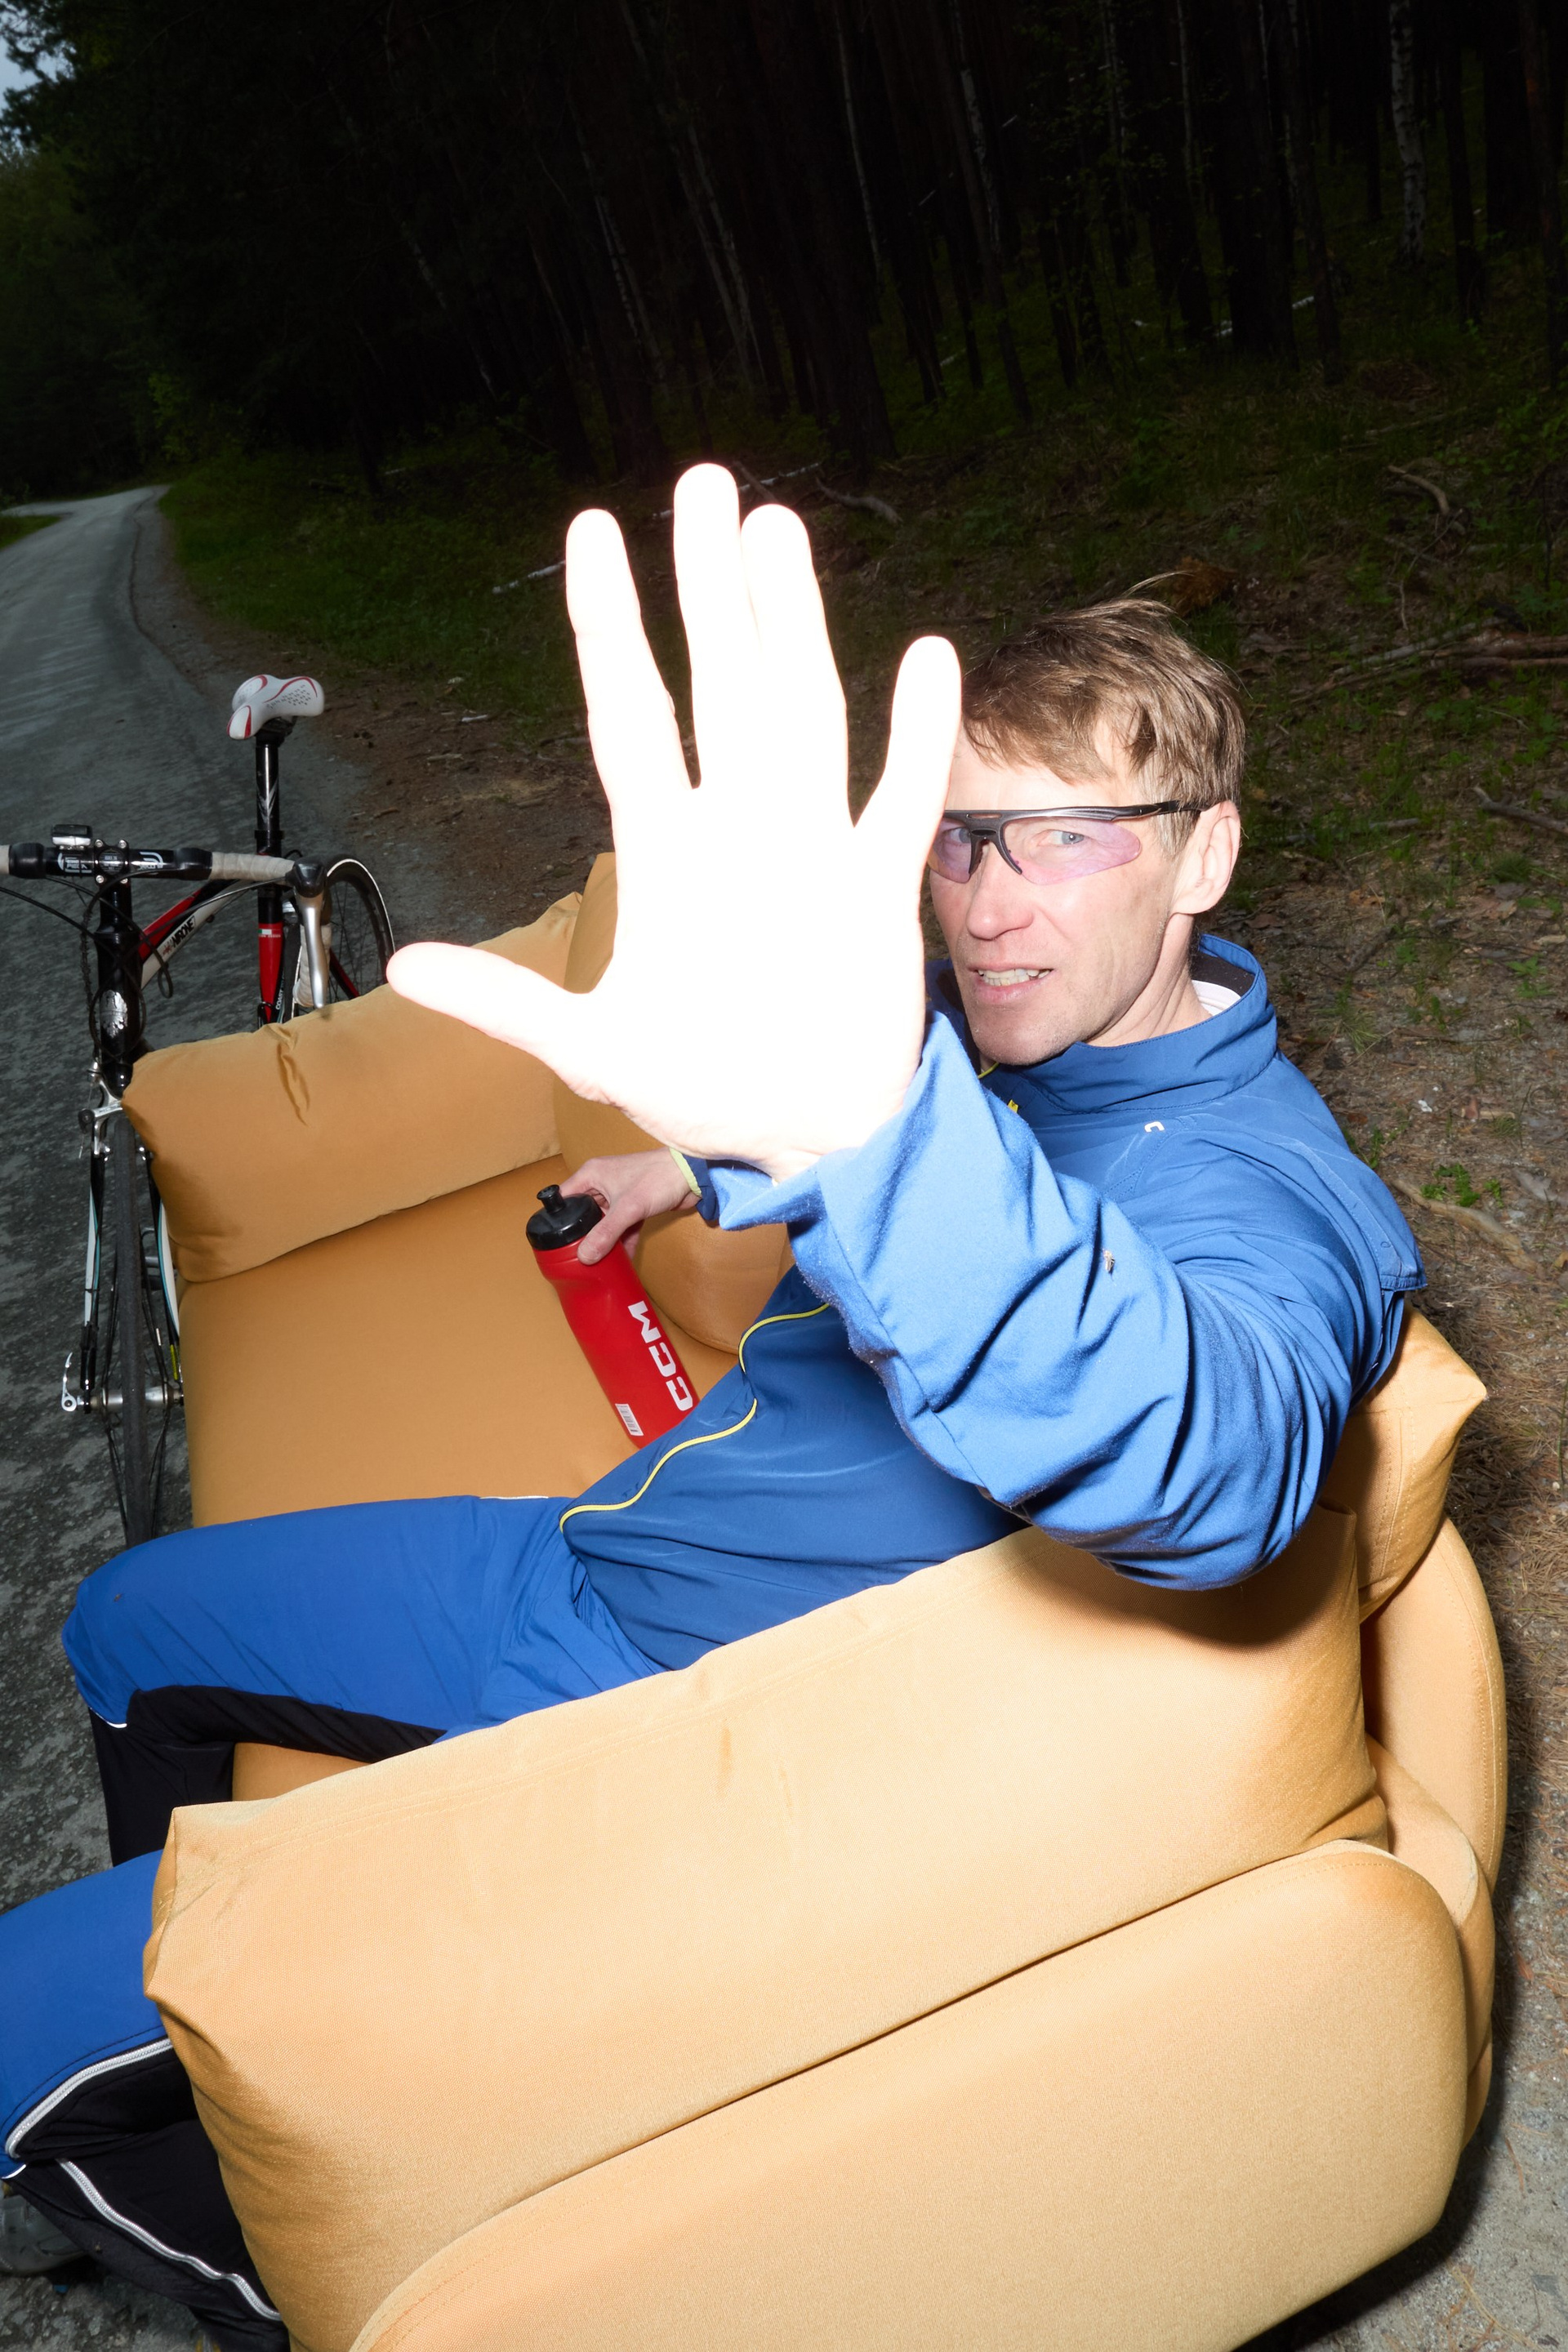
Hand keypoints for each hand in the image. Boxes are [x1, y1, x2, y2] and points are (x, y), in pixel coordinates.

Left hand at [386, 464, 958, 1181]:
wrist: (805, 1138)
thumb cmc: (703, 1086)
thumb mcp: (592, 1047)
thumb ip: (508, 1002)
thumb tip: (406, 969)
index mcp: (664, 849)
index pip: (629, 710)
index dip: (608, 623)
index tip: (593, 529)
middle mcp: (737, 827)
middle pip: (719, 681)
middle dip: (708, 586)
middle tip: (705, 484)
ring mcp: (809, 847)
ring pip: (801, 708)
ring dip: (790, 623)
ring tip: (777, 531)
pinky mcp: (875, 888)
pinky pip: (900, 797)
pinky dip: (915, 733)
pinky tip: (925, 655)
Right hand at [562, 1148, 696, 1265]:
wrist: (692, 1175)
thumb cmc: (658, 1178)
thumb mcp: (627, 1208)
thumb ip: (605, 1234)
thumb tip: (585, 1256)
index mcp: (591, 1174)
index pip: (563, 1198)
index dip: (557, 1219)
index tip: (555, 1242)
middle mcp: (601, 1183)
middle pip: (582, 1214)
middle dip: (582, 1236)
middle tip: (577, 1257)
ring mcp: (618, 1195)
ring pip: (603, 1223)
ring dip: (604, 1241)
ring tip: (597, 1263)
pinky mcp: (634, 1205)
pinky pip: (621, 1226)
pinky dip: (622, 1241)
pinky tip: (622, 1261)